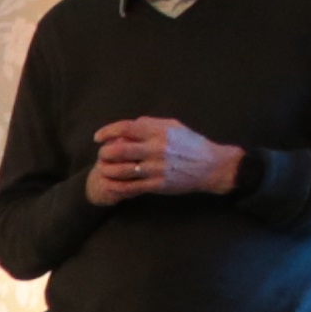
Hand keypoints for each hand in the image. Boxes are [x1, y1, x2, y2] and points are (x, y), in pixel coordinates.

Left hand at [86, 116, 239, 204]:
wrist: (212, 166)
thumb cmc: (190, 144)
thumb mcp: (173, 127)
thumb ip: (150, 124)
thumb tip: (129, 126)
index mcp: (159, 132)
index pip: (127, 128)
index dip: (108, 131)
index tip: (98, 137)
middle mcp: (157, 149)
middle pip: (120, 150)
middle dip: (105, 152)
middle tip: (102, 154)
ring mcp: (157, 168)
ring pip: (122, 170)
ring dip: (107, 170)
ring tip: (103, 168)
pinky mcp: (158, 184)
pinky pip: (131, 187)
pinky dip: (117, 186)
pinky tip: (110, 184)